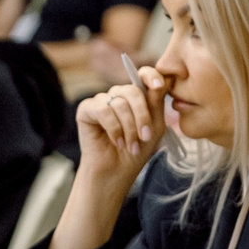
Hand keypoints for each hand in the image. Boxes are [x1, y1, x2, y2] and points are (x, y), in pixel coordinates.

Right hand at [72, 66, 170, 189]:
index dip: (151, 76)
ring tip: (131, 146)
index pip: (144, 75)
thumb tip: (162, 80)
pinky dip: (114, 128)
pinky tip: (117, 142)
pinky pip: (103, 110)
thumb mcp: (154, 127)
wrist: (116, 173)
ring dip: (129, 128)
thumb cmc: (136, 152)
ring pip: (119, 103)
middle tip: (145, 136)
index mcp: (137, 97)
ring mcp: (102, 101)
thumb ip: (157, 103)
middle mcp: (118, 95)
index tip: (159, 85)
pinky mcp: (86, 109)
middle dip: (142, 116)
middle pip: (133, 90)